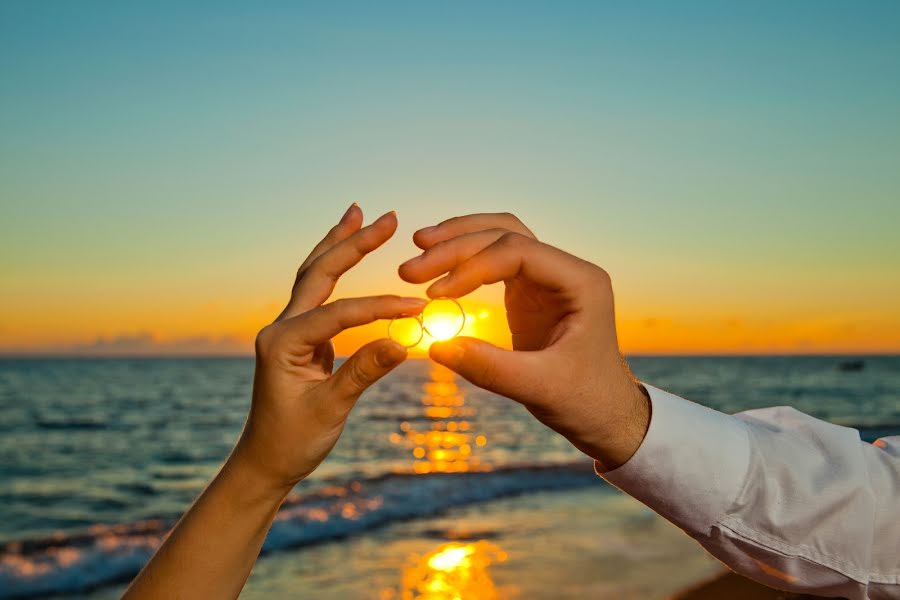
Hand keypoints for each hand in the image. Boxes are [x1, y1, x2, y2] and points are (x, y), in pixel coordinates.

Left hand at [233, 205, 425, 493]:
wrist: (265, 462)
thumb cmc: (292, 441)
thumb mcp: (330, 409)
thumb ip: (364, 371)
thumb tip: (404, 340)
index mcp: (282, 343)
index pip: (339, 313)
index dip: (381, 307)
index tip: (418, 306)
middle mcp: (280, 328)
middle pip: (319, 273)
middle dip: (353, 243)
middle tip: (388, 218)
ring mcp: (288, 330)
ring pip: (314, 276)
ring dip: (337, 244)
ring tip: (358, 213)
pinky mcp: (299, 337)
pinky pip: (320, 294)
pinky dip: (334, 268)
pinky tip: (348, 251)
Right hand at [398, 213, 648, 470]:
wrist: (608, 415)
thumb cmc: (586, 401)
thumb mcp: (539, 388)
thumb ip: (490, 368)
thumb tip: (436, 346)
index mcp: (582, 283)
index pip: (519, 252)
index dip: (472, 267)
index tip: (436, 294)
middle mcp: (567, 271)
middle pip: (505, 235)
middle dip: (456, 247)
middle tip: (410, 269)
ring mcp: (548, 278)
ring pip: (499, 237)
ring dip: (458, 241)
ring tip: (418, 247)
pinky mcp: (531, 292)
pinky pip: (495, 260)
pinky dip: (466, 258)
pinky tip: (437, 264)